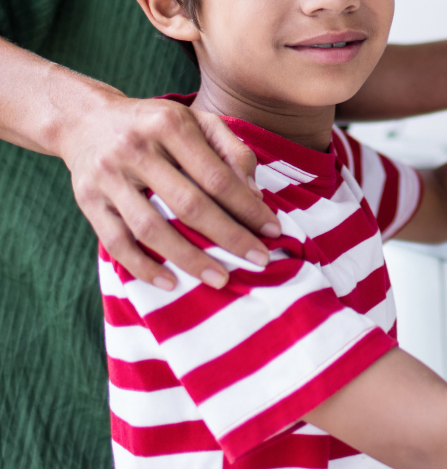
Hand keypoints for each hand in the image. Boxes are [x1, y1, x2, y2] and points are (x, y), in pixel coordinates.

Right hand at [63, 95, 280, 289]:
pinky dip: (142, 266)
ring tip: (220, 279)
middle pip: (188, 204)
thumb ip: (232, 150)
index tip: (273, 231)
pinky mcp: (87, 200)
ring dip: (189, 259)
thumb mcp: (197, 121)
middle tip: (258, 261)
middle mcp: (135, 148)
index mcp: (168, 125)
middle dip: (229, 237)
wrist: (84, 119)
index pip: (217, 176)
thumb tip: (255, 194)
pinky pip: (115, 241)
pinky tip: (170, 283)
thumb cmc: (154, 125)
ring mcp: (108, 176)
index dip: (248, 208)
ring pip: (151, 228)